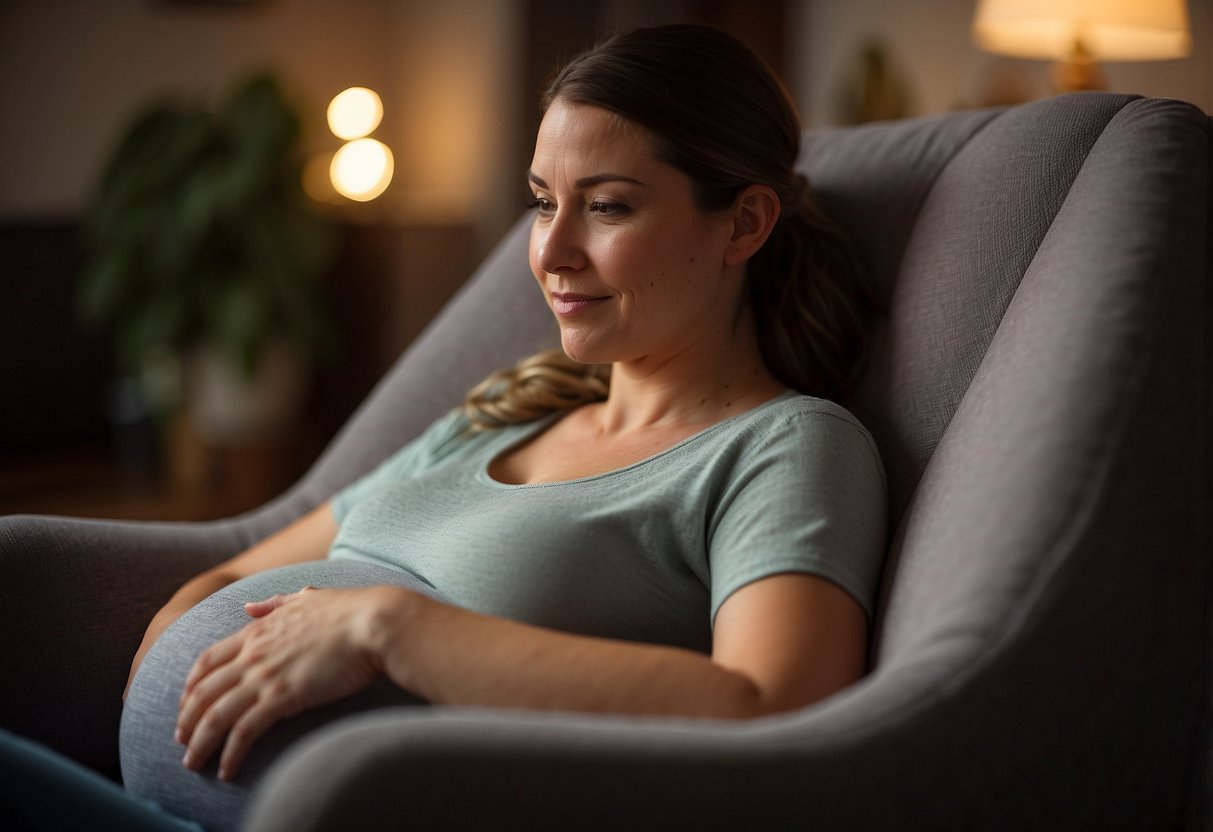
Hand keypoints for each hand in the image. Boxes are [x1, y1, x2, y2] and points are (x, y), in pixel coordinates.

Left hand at [175, 586, 382, 780]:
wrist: (372, 622)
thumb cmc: (349, 610)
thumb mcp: (305, 598)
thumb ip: (275, 604)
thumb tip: (249, 606)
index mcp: (257, 632)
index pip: (207, 661)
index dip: (190, 686)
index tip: (185, 704)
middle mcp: (253, 655)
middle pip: (202, 692)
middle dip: (186, 720)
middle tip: (182, 741)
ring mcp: (265, 677)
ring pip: (215, 715)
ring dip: (199, 743)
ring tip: (192, 763)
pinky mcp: (283, 697)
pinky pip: (244, 731)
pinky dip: (230, 753)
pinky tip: (226, 769)